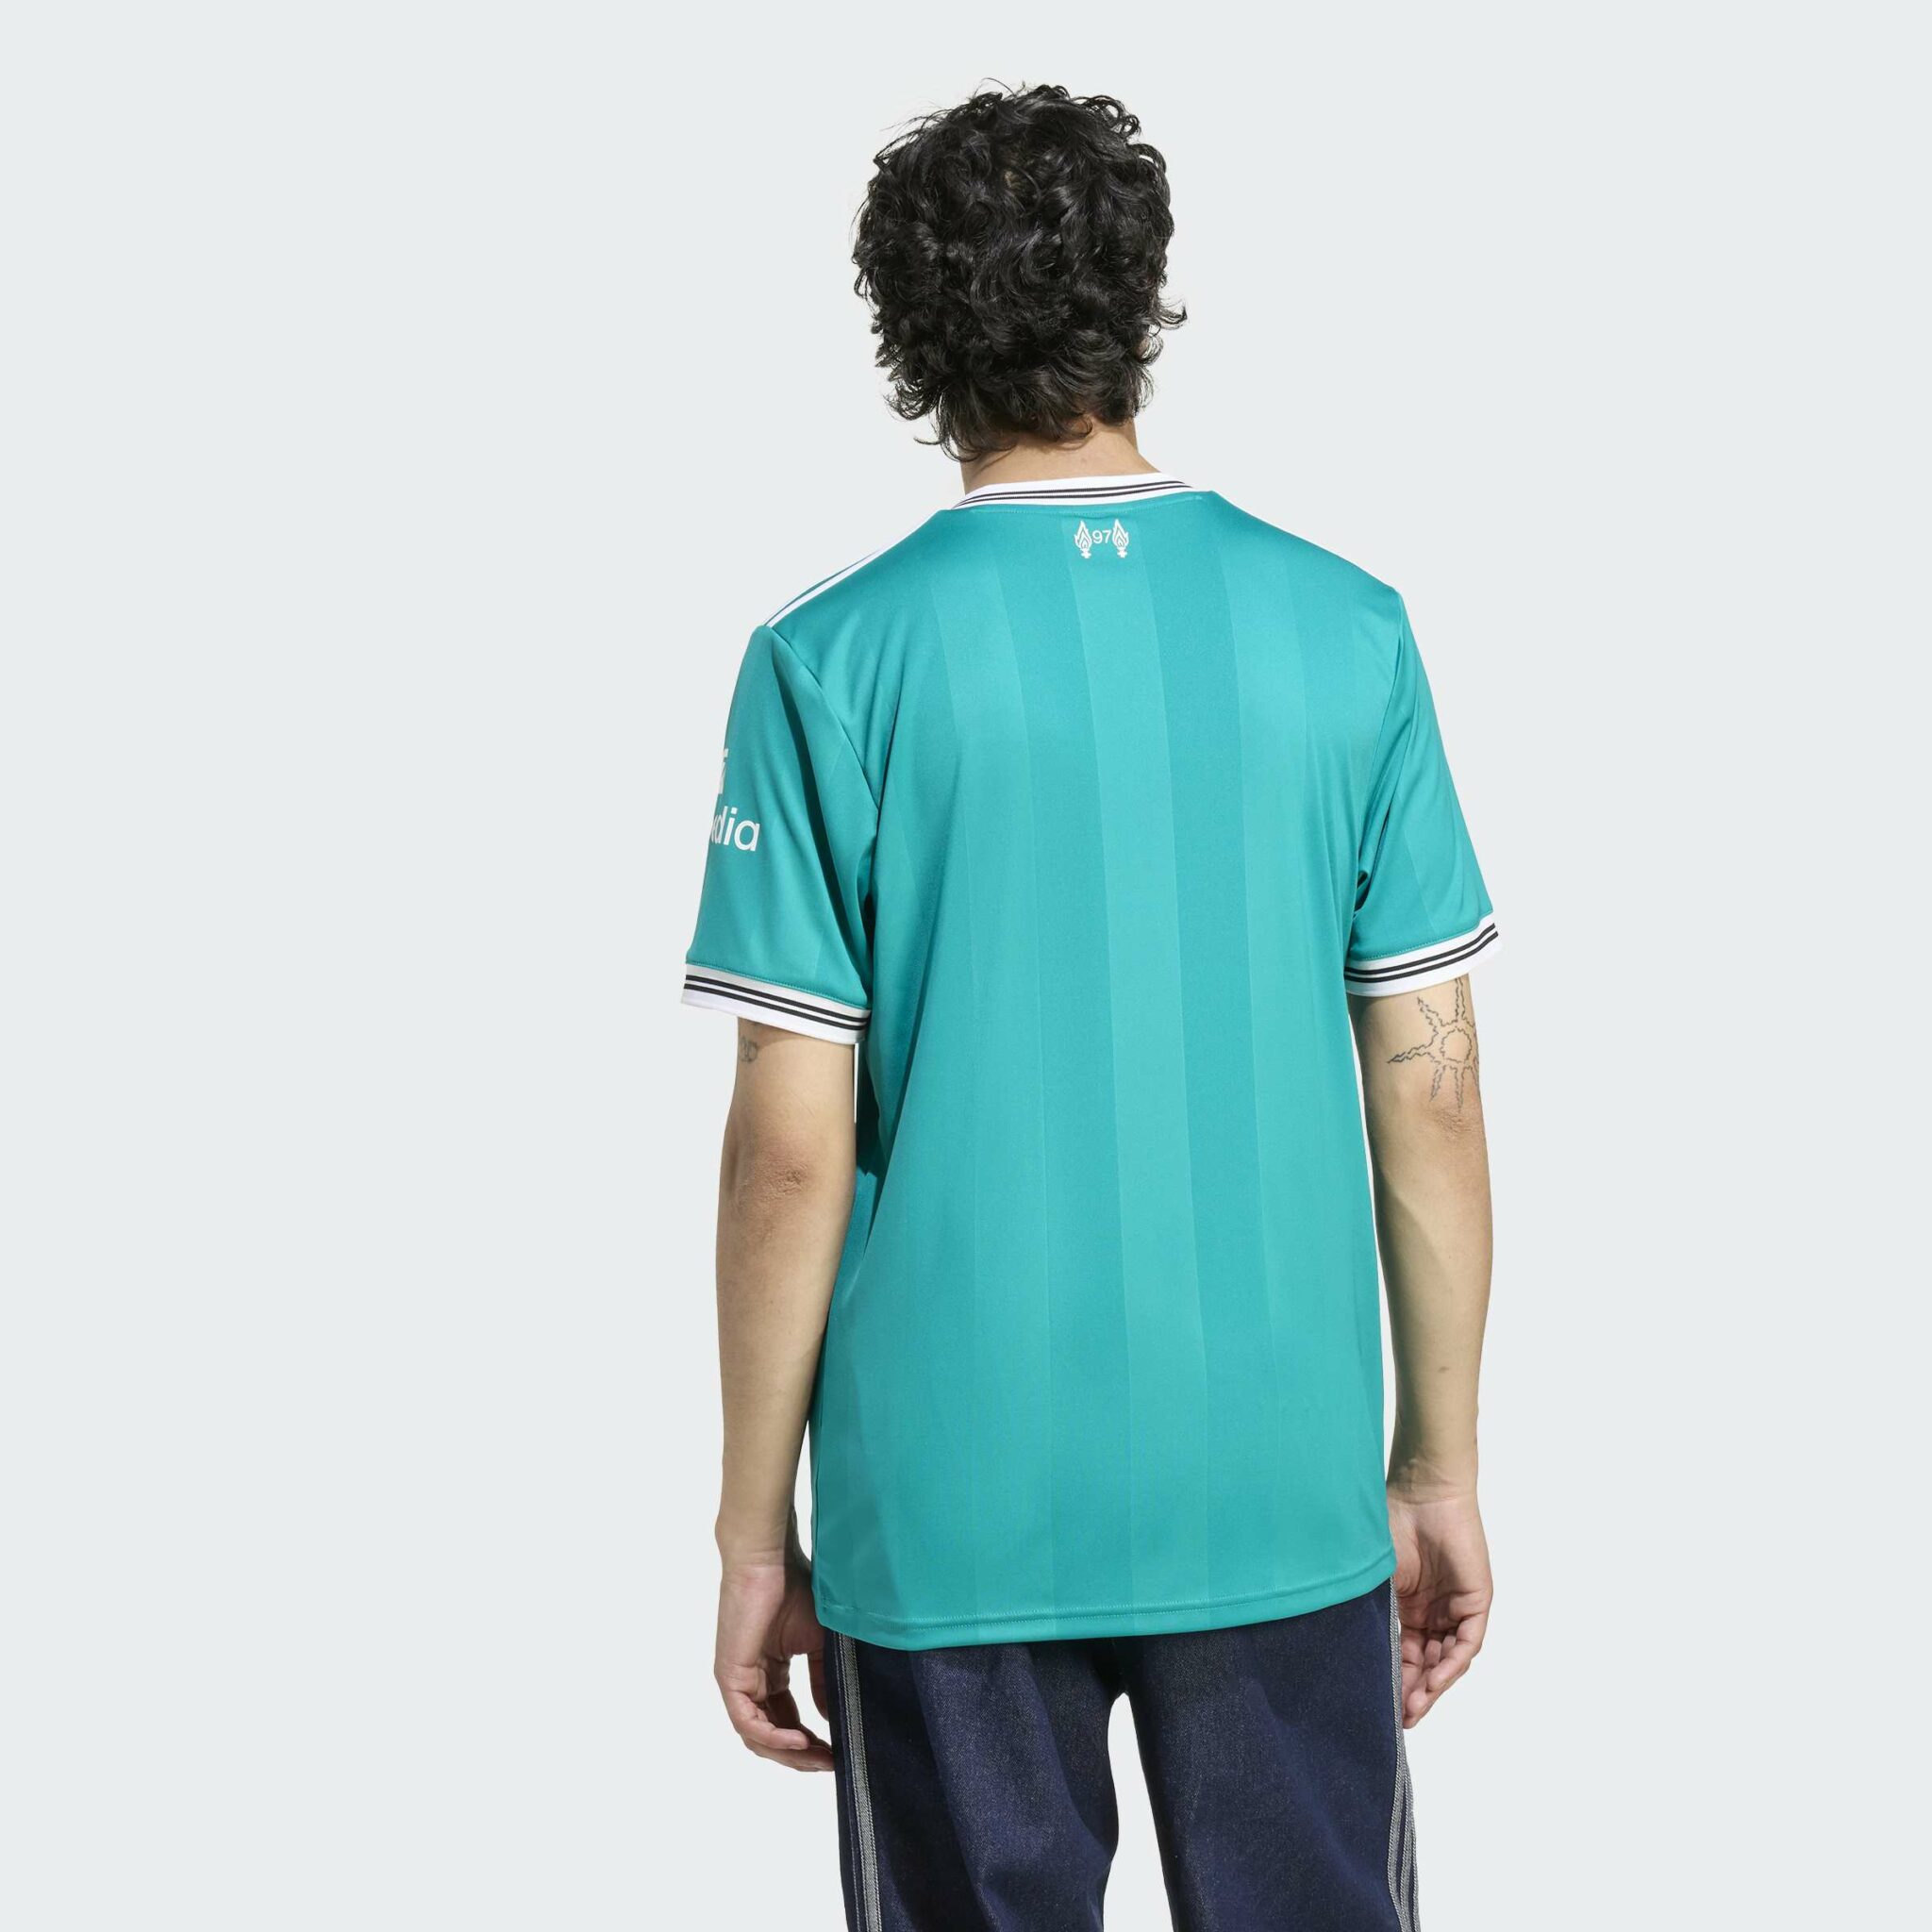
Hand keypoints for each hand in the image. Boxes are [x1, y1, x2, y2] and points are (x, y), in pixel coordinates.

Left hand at [714, 1547, 831, 1770]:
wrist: (770, 1562)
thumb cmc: (794, 1590)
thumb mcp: (817, 1645)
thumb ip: (822, 1682)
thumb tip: (834, 1718)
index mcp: (768, 1674)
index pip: (786, 1721)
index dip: (810, 1743)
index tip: (838, 1753)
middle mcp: (750, 1683)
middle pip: (772, 1736)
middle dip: (802, 1756)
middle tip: (832, 1765)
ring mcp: (737, 1682)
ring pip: (758, 1737)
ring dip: (790, 1753)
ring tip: (821, 1758)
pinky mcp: (730, 1678)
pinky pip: (748, 1723)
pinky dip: (775, 1737)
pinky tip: (802, 1741)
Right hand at [1385, 1485, 1491, 1727]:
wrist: (1421, 1493)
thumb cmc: (1389, 1524)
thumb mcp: (1374, 1580)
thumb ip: (1369, 1613)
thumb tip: (1345, 1650)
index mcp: (1407, 1608)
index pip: (1402, 1654)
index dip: (1393, 1681)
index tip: (1378, 1707)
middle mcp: (1432, 1614)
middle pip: (1425, 1664)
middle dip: (1412, 1693)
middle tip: (1398, 1718)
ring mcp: (1455, 1609)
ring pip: (1446, 1660)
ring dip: (1431, 1686)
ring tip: (1413, 1709)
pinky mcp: (1475, 1604)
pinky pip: (1466, 1644)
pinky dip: (1451, 1664)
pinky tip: (1434, 1681)